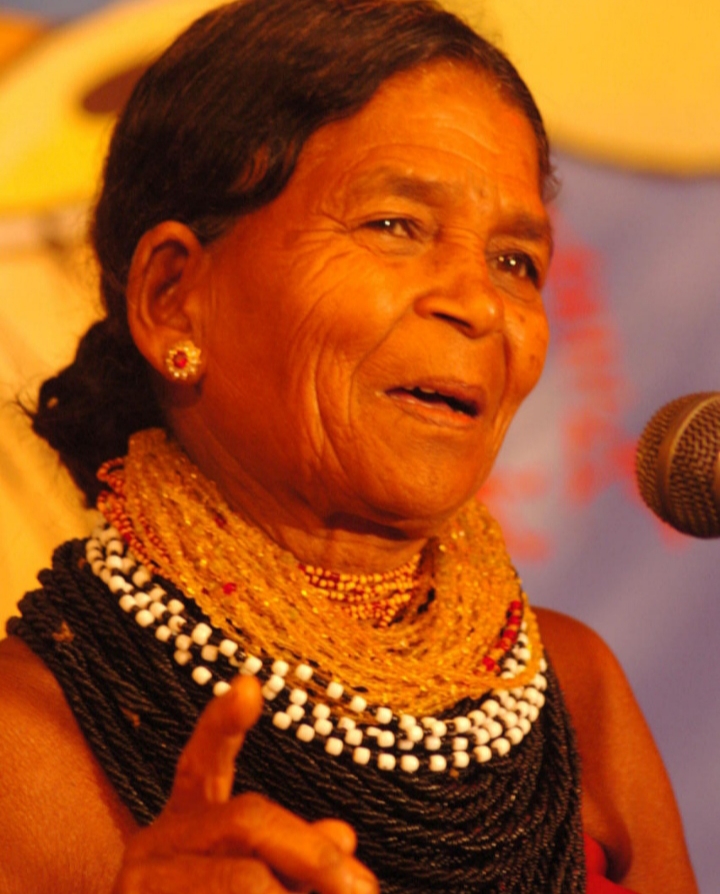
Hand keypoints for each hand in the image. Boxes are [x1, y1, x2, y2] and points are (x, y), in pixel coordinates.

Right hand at [113, 676, 378, 892]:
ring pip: (247, 882)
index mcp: (183, 828)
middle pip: (249, 819)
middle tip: (365, 892)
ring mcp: (138, 889)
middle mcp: (153, 848)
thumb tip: (344, 832)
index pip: (200, 765)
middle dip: (315, 855)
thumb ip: (295, 858)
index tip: (251, 684)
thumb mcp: (256, 889)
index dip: (222, 724)